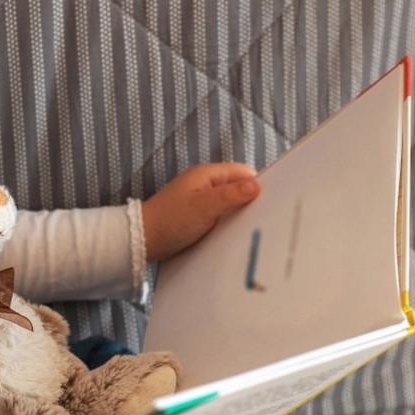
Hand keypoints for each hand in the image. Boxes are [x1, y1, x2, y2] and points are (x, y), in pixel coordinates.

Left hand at [141, 162, 259, 261]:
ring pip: (231, 205)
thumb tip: (257, 186)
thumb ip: (230, 195)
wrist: (142, 241)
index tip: (271, 203)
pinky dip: (228, 225)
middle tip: (263, 220)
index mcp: (207, 174)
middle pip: (239, 189)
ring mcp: (202, 201)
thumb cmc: (170, 221)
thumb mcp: (203, 207)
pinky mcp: (199, 217)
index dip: (257, 185)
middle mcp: (206, 185)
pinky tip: (233, 236)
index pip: (243, 173)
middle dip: (250, 202)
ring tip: (250, 230)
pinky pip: (221, 217)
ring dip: (238, 216)